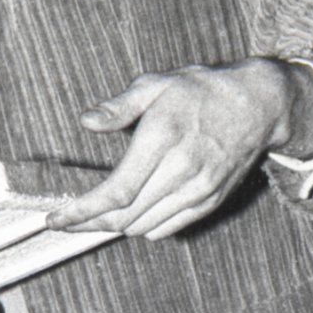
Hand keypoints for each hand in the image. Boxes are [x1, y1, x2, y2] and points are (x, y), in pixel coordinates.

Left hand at [56, 57, 312, 238]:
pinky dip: (143, 228)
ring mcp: (199, 189)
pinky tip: (129, 216)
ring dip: (115, 227)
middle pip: (126, 216)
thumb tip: (87, 122)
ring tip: (93, 219)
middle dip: (90, 224)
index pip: (116, 192)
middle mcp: (182, 169)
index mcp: (162, 138)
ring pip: (145, 227)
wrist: (256, 106)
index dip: (83, 211)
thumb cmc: (200, 91)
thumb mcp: (157, 85)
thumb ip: (120, 106)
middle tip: (67, 221)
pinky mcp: (210, 201)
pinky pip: (168, 228)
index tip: (56, 219)